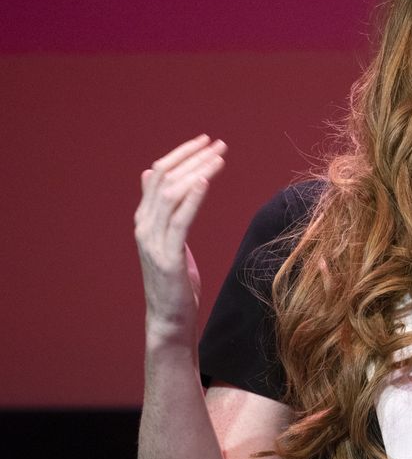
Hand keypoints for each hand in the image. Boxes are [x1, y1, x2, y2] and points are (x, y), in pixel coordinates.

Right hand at [134, 135, 226, 344]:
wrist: (168, 318)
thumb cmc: (173, 278)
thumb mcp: (167, 237)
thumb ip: (159, 207)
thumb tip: (148, 174)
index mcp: (144, 218)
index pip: (158, 174)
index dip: (181, 154)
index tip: (206, 140)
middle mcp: (144, 225)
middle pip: (165, 179)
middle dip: (193, 158)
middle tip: (219, 144)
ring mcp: (153, 241)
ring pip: (172, 195)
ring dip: (197, 171)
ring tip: (219, 158)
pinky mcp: (167, 257)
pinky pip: (179, 221)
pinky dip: (191, 198)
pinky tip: (204, 182)